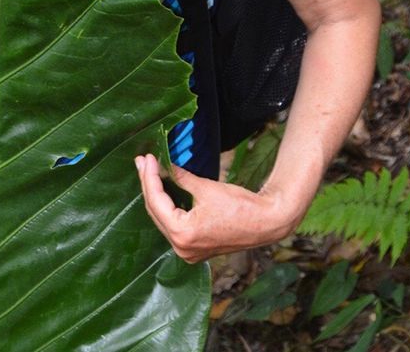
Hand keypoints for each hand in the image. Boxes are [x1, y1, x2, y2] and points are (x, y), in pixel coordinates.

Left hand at [135, 154, 300, 262]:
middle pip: (156, 211)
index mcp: (183, 234)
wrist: (267, 223)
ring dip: (156, 195)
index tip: (147, 158)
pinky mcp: (195, 249)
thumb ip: (181, 178)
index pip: (156, 201)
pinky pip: (173, 226)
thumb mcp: (206, 188)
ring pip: (163, 219)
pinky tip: (163, 190)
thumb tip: (164, 165)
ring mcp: (188, 252)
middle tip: (143, 162)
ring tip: (149, 171)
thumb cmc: (241, 206)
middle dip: (149, 184)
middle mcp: (182, 248)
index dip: (149, 176)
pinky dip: (168, 207)